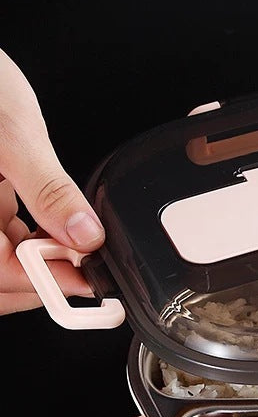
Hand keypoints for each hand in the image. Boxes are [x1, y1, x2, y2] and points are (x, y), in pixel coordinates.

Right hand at [0, 48, 104, 314]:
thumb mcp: (11, 133)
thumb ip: (48, 189)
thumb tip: (84, 234)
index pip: (0, 274)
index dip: (47, 283)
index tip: (89, 279)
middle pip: (0, 282)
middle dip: (43, 281)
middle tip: (88, 266)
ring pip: (2, 266)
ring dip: (38, 265)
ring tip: (74, 246)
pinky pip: (1, 243)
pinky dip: (29, 245)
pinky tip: (52, 230)